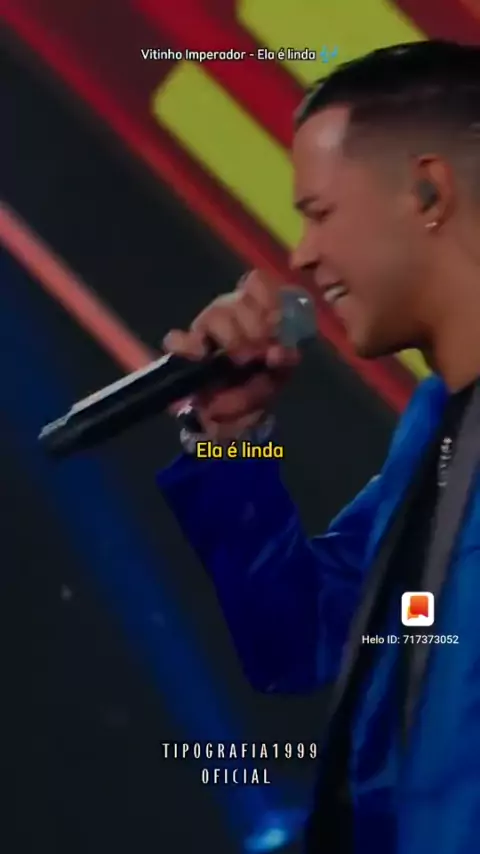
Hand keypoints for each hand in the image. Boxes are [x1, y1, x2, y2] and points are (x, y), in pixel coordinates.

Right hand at [162, 271, 301, 439]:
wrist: (231, 418)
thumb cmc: (256, 386)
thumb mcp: (278, 374)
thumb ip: (283, 360)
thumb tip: (277, 353)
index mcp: (254, 312)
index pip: (256, 283)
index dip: (267, 296)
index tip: (276, 321)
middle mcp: (229, 314)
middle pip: (238, 300)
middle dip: (254, 326)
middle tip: (260, 353)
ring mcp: (204, 331)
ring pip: (214, 315)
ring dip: (232, 337)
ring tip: (241, 361)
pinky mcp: (183, 351)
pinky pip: (177, 340)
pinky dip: (188, 346)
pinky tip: (202, 356)